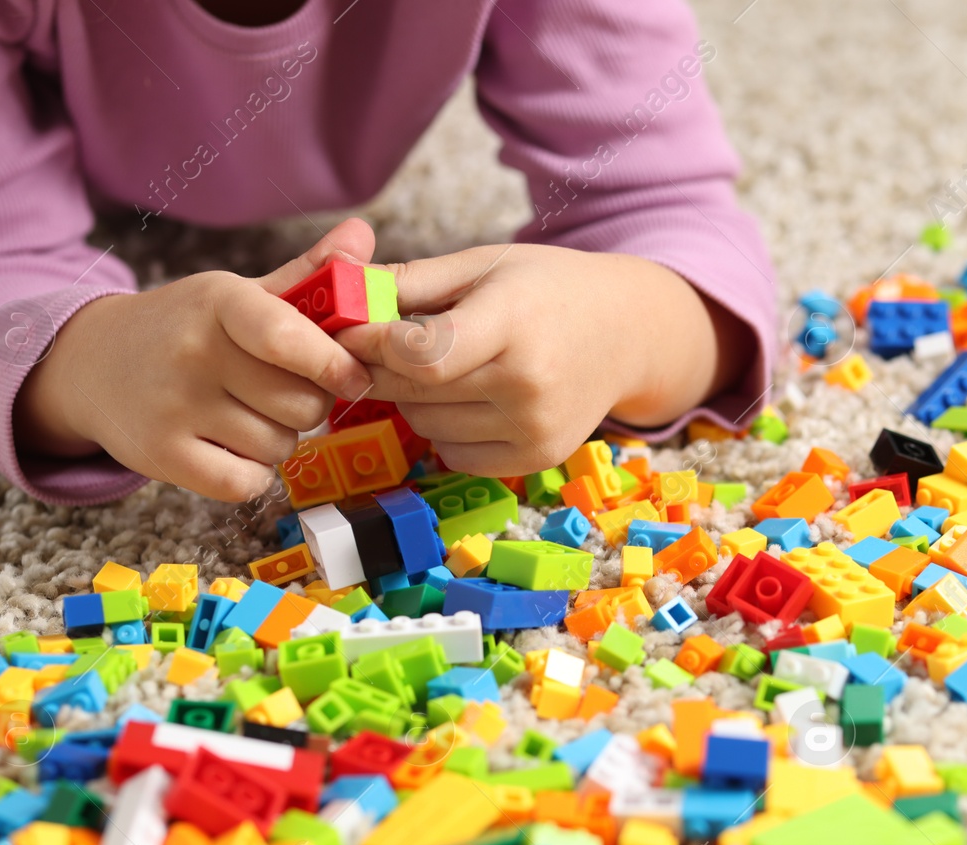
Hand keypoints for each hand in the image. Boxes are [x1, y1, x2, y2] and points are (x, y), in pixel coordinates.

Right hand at [15, 219, 376, 500]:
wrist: (93, 364)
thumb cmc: (187, 329)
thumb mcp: (239, 295)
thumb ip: (307, 273)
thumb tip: (363, 235)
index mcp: (219, 303)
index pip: (287, 337)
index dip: (334, 363)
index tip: (354, 377)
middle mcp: (194, 352)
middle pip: (302, 404)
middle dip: (309, 405)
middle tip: (280, 393)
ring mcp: (174, 406)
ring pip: (279, 445)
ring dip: (279, 439)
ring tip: (247, 415)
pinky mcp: (162, 456)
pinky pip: (246, 483)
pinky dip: (252, 473)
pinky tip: (232, 448)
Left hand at [338, 245, 751, 475]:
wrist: (627, 332)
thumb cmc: (549, 289)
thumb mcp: (486, 264)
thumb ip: (412, 282)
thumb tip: (338, 293)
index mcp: (513, 321)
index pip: (420, 353)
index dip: (373, 346)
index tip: (351, 333)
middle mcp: (528, 382)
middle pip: (416, 392)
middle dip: (379, 371)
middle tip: (371, 351)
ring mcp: (534, 427)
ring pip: (426, 426)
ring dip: (411, 400)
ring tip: (435, 369)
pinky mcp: (537, 457)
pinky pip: (453, 454)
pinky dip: (442, 430)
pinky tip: (464, 399)